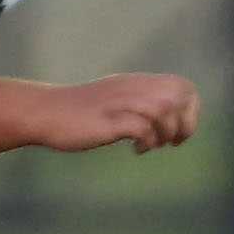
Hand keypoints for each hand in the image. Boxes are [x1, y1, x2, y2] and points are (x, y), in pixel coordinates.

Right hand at [33, 74, 199, 153]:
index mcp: (136, 83)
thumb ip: (139, 103)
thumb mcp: (115, 101)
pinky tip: (135, 150)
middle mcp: (132, 88)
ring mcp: (119, 102)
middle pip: (179, 95)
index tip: (179, 130)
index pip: (183, 86)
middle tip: (171, 142)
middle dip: (184, 123)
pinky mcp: (108, 119)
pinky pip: (141, 127)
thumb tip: (167, 119)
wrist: (44, 112)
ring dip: (165, 133)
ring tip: (151, 146)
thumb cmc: (79, 113)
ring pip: (163, 109)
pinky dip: (146, 141)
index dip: (190, 110)